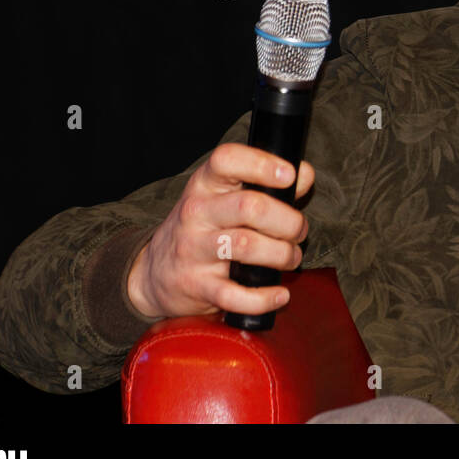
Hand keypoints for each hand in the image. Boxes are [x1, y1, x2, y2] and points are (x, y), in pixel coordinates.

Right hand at [126, 144, 313, 319]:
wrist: (155, 273)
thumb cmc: (204, 228)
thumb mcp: (225, 198)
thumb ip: (266, 186)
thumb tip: (304, 174)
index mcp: (205, 185)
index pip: (227, 160)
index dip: (262, 164)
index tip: (288, 175)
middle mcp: (196, 213)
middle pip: (250, 206)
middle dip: (288, 221)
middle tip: (298, 231)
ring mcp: (194, 249)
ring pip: (247, 246)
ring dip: (282, 255)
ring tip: (290, 258)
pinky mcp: (196, 285)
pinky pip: (236, 294)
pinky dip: (265, 298)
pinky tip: (279, 295)